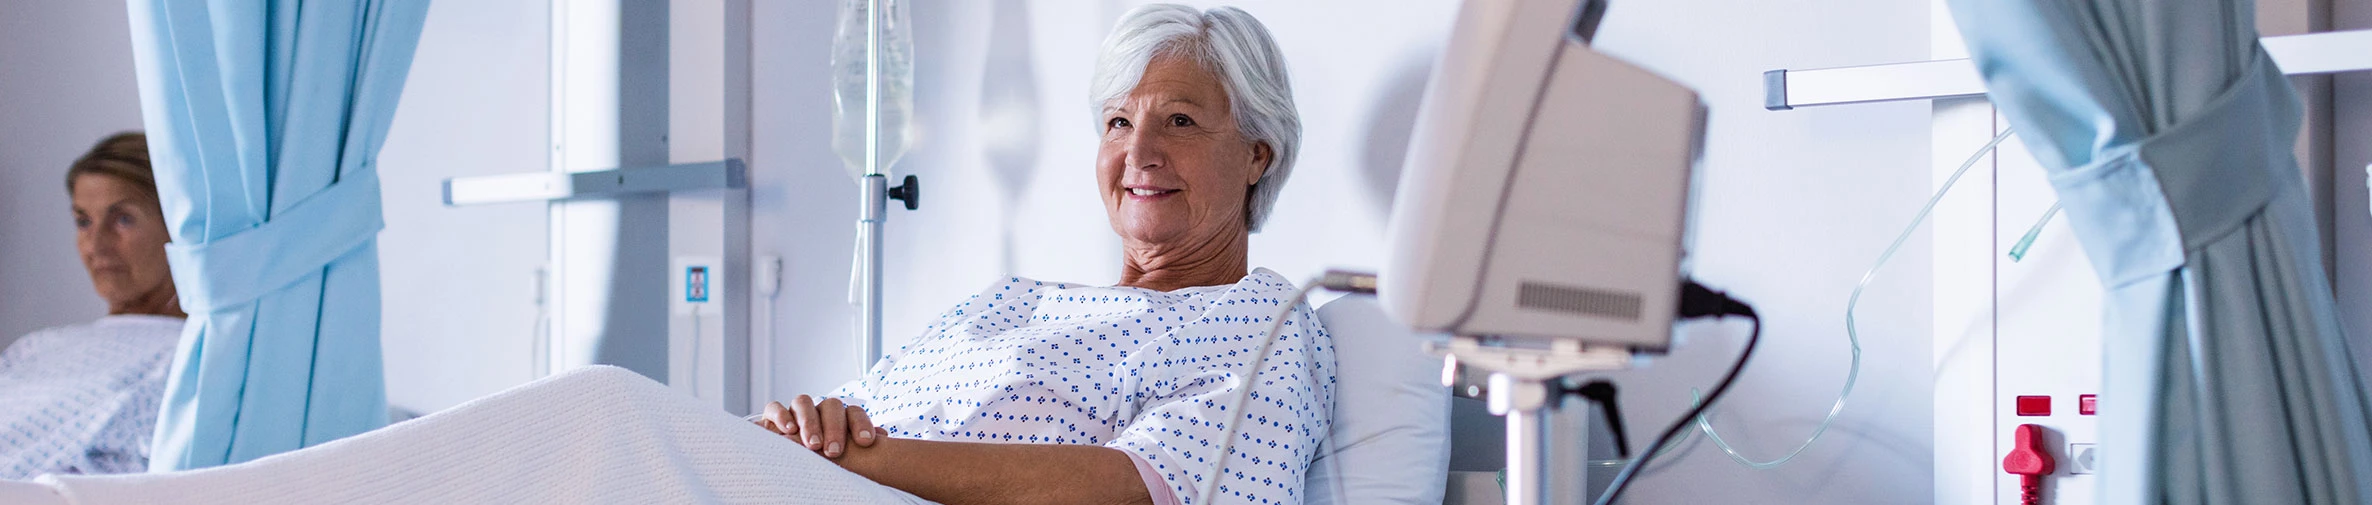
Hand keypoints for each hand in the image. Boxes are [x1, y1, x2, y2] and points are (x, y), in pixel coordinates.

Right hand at [755, 395, 883, 457]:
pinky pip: (774, 407)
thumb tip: (883, 436)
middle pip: (830, 406)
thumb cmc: (822, 456)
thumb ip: (858, 442)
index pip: (854, 413)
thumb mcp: (843, 452)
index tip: (866, 442)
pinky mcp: (772, 417)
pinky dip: (781, 416)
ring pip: (803, 402)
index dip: (861, 424)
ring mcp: (796, 411)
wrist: (788, 458)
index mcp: (840, 418)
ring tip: (813, 444)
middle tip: (834, 451)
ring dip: (809, 422)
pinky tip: (788, 430)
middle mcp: (819, 411)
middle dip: (834, 428)